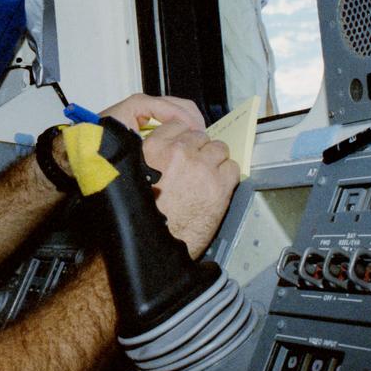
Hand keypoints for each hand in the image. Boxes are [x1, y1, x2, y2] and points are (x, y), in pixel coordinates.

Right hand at [99, 94, 238, 257]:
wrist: (158, 245)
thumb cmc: (146, 217)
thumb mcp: (136, 179)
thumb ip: (152, 160)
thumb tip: (166, 154)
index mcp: (153, 150)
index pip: (176, 126)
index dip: (183, 138)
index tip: (184, 146)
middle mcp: (179, 154)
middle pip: (200, 136)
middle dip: (200, 150)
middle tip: (197, 166)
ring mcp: (202, 167)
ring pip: (220, 149)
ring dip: (215, 161)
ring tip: (209, 175)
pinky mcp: (220, 185)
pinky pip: (233, 168)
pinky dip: (228, 176)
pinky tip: (219, 186)